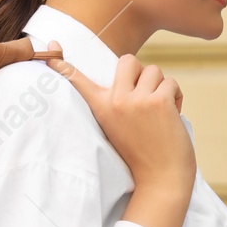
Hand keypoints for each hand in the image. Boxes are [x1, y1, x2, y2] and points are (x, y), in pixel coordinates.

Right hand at [44, 41, 195, 194]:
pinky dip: (176, 97)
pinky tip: (173, 116)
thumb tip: (127, 75)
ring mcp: (135, 101)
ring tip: (161, 113)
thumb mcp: (118, 127)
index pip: (77, 81)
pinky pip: (171, 83)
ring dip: (162, 87)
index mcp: (100, 108)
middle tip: (146, 97)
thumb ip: (117, 104)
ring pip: (154, 70)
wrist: (160, 180)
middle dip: (142, 73)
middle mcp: (114, 101)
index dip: (62, 63)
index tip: (50, 46)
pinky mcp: (158, 102)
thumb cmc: (143, 155)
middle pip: (128, 60)